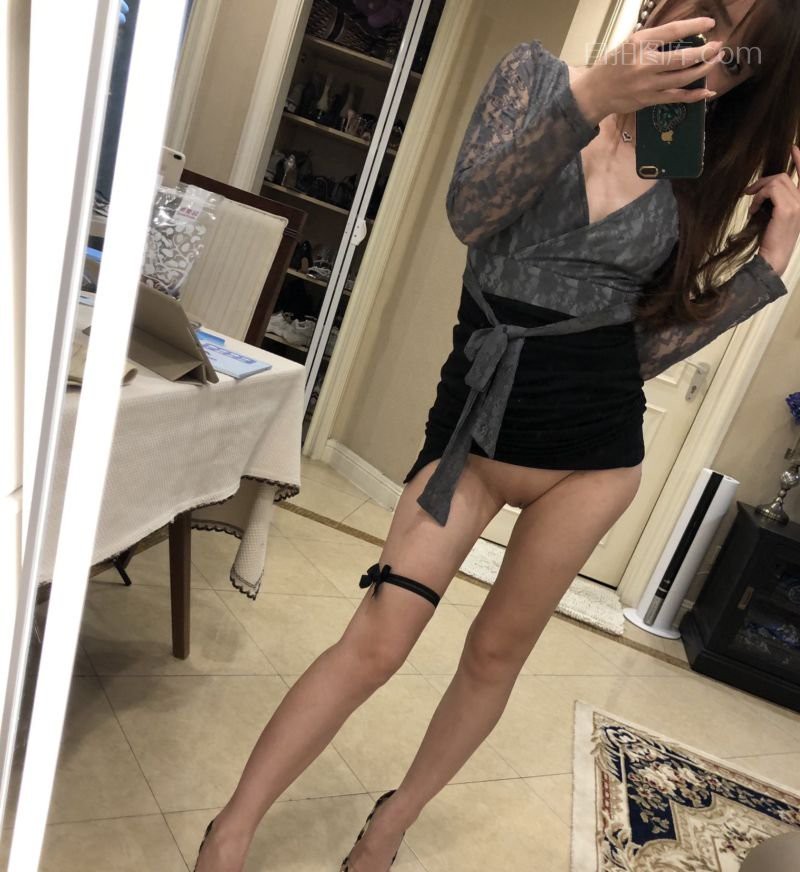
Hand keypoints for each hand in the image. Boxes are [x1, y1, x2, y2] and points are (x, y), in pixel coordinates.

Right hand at [571, 17, 722, 125]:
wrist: (595, 93)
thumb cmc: (612, 66)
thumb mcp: (629, 44)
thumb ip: (652, 40)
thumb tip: (680, 35)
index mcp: (640, 43)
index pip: (674, 31)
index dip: (695, 26)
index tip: (710, 23)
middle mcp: (645, 63)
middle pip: (683, 58)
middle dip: (705, 52)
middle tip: (718, 46)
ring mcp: (648, 84)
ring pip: (683, 78)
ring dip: (704, 70)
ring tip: (715, 61)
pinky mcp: (648, 100)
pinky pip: (677, 98)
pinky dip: (694, 95)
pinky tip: (707, 91)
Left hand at [746, 145, 799, 275]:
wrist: (774, 258)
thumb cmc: (773, 240)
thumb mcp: (778, 216)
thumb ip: (779, 200)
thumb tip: (766, 187)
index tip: (794, 148)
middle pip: (783, 177)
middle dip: (763, 181)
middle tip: (749, 192)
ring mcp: (799, 204)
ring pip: (776, 182)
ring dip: (759, 191)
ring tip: (753, 206)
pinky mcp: (788, 208)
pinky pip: (770, 190)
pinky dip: (758, 198)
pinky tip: (753, 210)